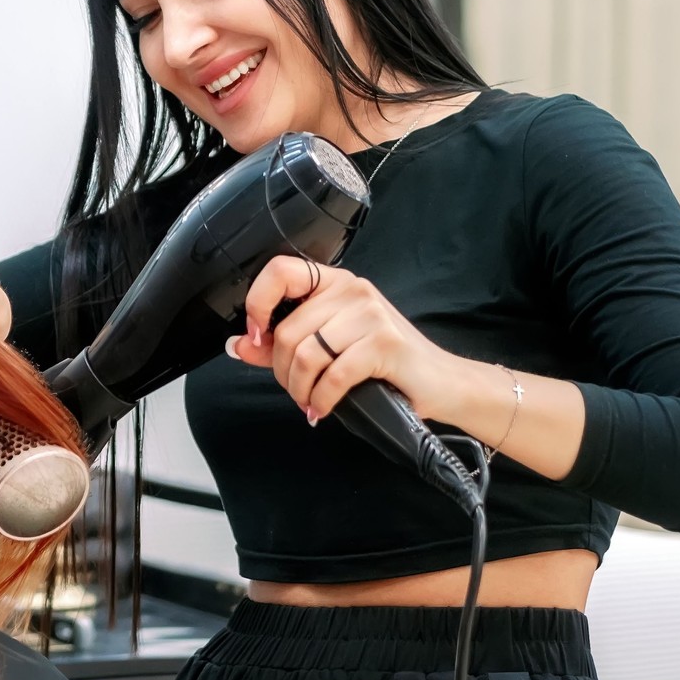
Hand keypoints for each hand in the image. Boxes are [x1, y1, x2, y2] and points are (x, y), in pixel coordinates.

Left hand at [228, 255, 469, 425]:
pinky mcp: (384, 343)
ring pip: (306, 354)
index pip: (280, 271)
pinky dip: (321, 399)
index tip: (256, 336)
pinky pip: (332, 375)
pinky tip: (322, 409)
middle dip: (282, 371)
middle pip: (289, 330)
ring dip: (299, 389)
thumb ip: (280, 345)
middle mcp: (352, 290)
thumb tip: (237, 345)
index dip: (257, 303)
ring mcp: (370, 313)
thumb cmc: (384, 364)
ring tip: (309, 401)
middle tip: (296, 390)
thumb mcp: (327, 347)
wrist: (441, 382)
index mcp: (334, 282)